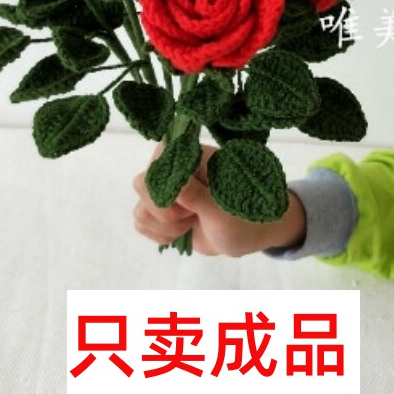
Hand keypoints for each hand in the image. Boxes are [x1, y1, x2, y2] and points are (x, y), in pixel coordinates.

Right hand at [133, 143, 305, 255]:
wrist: (252, 236)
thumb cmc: (246, 215)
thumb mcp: (224, 209)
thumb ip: (198, 196)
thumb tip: (175, 183)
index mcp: (194, 158)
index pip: (159, 159)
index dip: (164, 187)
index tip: (184, 204)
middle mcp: (178, 171)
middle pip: (143, 185)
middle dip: (161, 210)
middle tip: (189, 217)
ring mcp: (170, 193)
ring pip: (141, 207)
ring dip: (162, 225)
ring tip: (189, 225)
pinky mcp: (166, 213)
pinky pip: (143, 223)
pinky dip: (160, 234)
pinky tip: (182, 234)